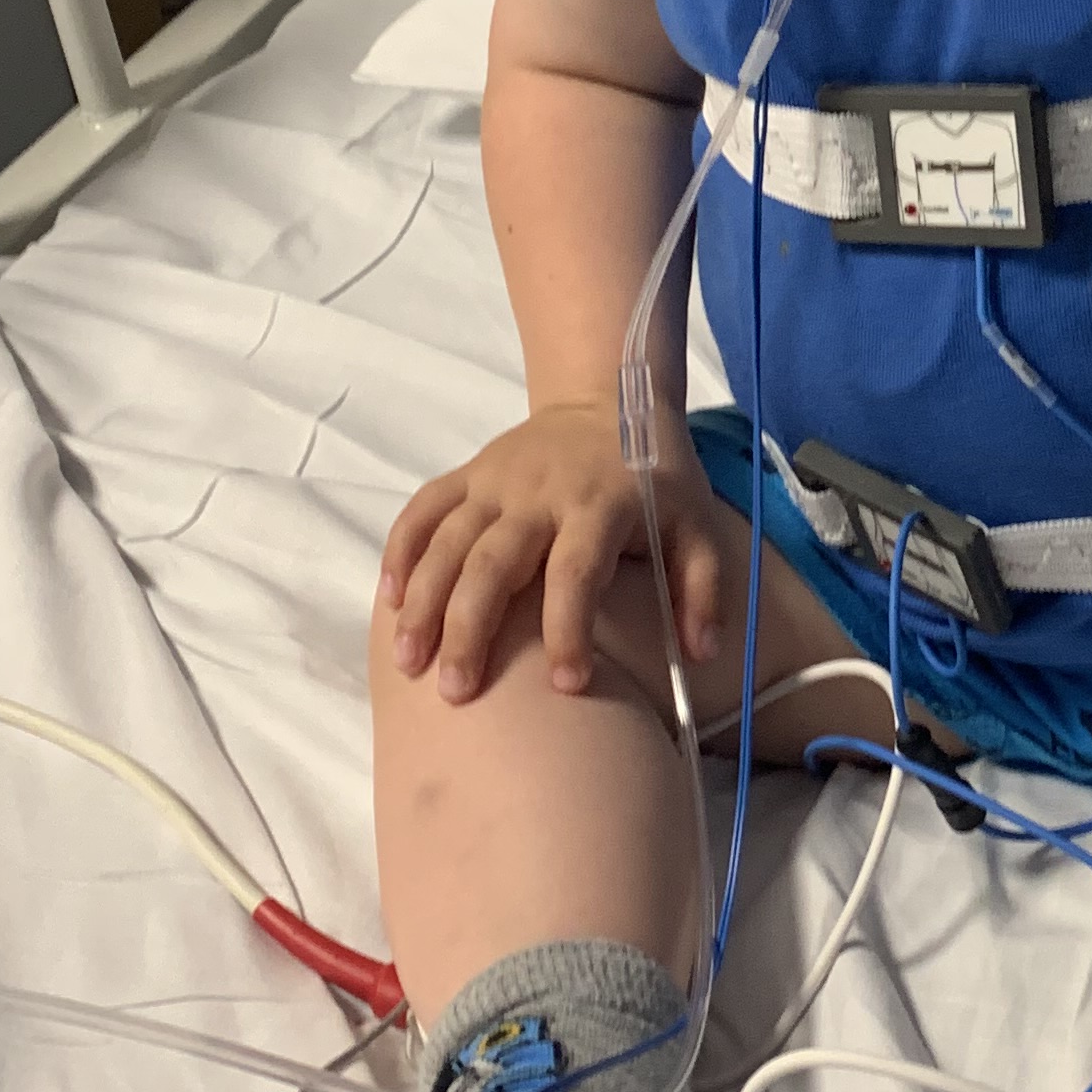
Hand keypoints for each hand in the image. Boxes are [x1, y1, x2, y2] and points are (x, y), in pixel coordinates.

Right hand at [378, 404, 730, 702]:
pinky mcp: (468, 474)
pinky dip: (400, 550)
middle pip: (492, 564)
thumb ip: (703, 588)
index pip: (576, 573)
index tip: (565, 687)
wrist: (609, 399)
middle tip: (455, 692)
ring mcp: (495, 482)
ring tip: (408, 660)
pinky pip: (423, 509)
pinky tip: (388, 599)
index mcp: (598, 507)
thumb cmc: (655, 479)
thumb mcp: (698, 524)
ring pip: (446, 542)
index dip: (569, 630)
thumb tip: (701, 653)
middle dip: (469, 629)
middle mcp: (539, 494)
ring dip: (423, 601)